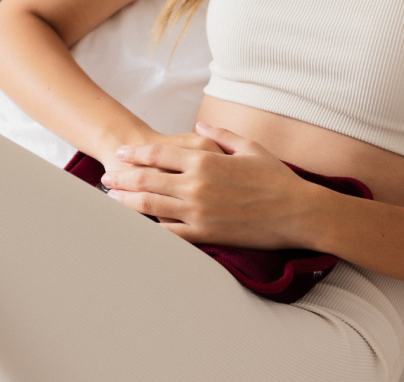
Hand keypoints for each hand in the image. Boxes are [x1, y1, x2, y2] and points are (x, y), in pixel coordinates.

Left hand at [101, 123, 320, 249]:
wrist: (297, 212)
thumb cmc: (277, 178)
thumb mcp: (250, 147)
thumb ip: (221, 134)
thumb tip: (199, 127)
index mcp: (206, 160)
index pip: (159, 154)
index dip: (135, 154)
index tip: (120, 154)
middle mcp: (196, 185)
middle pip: (147, 180)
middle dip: (122, 178)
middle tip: (106, 178)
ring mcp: (198, 211)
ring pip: (151, 207)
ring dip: (127, 202)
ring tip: (112, 199)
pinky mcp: (206, 233)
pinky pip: (170, 232)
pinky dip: (151, 228)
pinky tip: (139, 226)